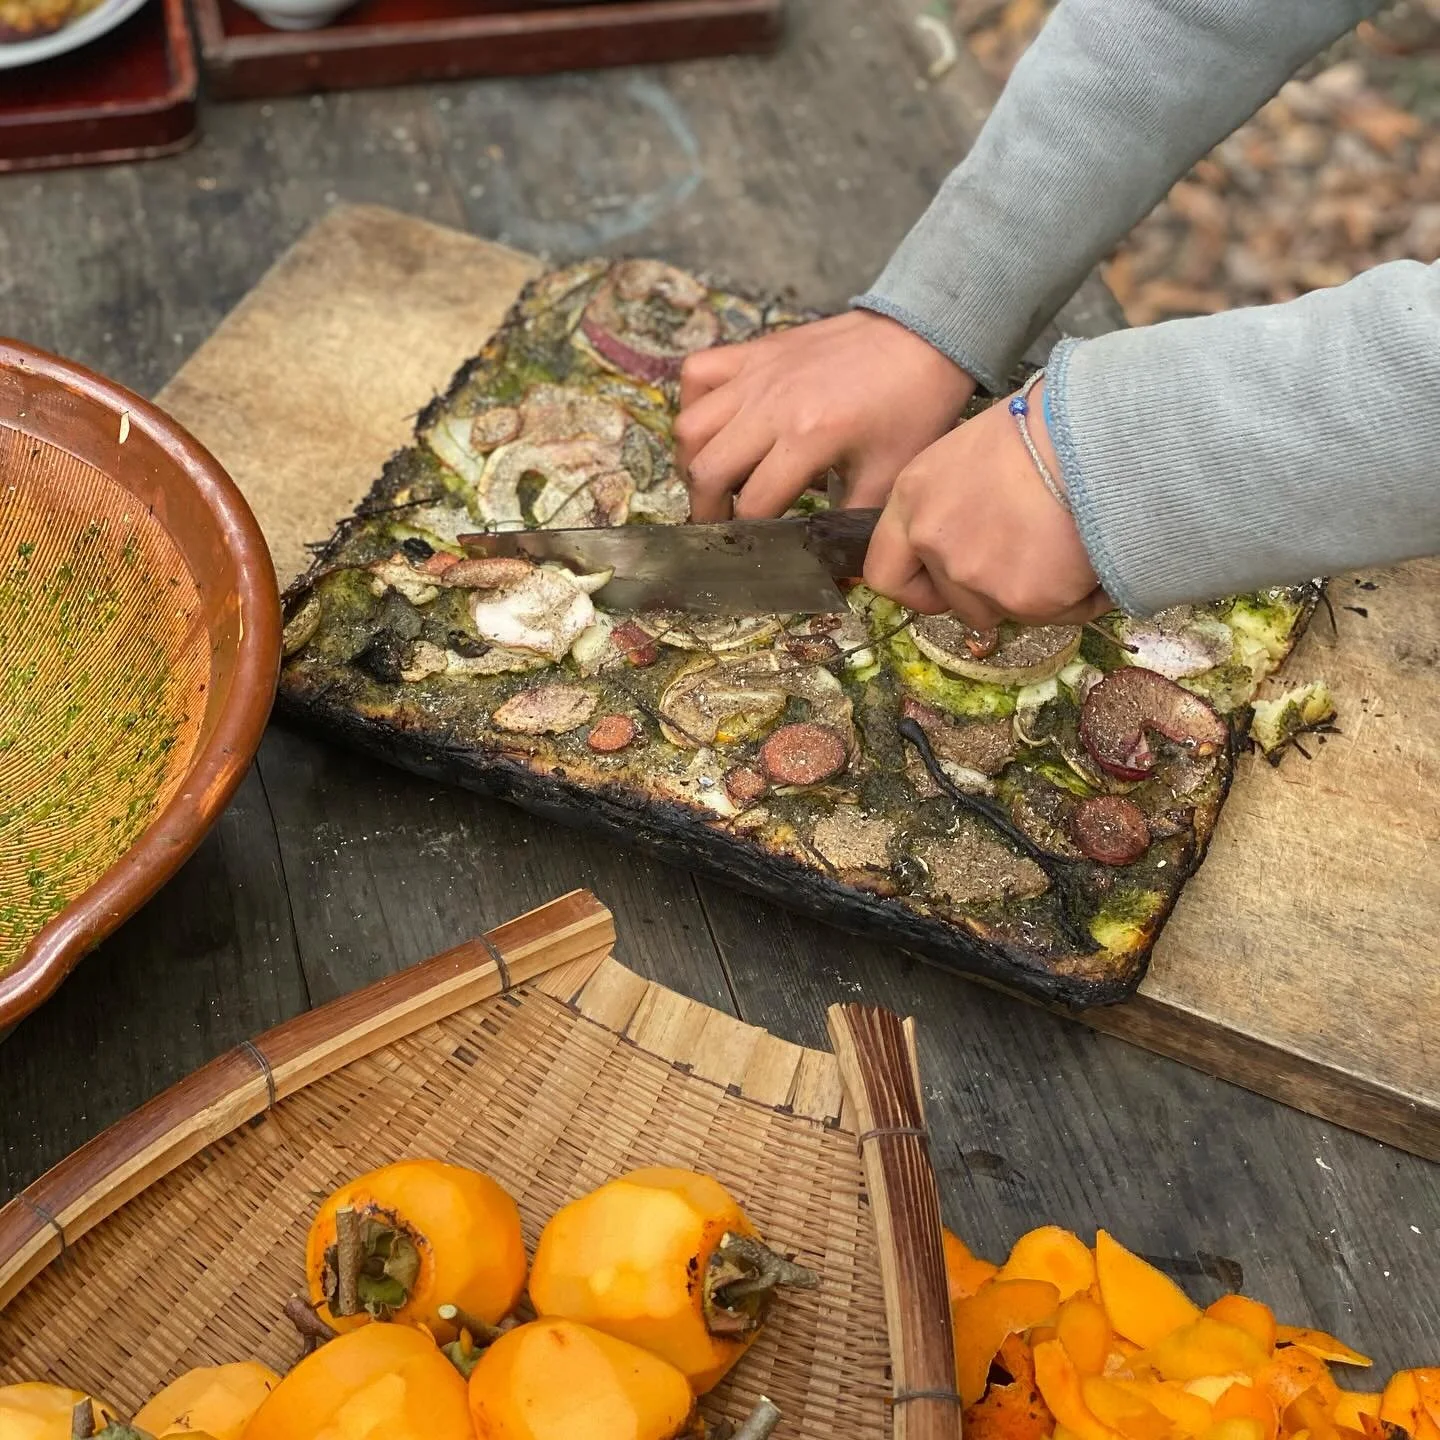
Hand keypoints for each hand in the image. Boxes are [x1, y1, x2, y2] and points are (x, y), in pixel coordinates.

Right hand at [675, 310, 975, 521]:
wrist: (923, 336)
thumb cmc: (911, 408)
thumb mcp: (890, 476)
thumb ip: (853, 524)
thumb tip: (838, 576)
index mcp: (809, 438)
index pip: (752, 503)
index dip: (748, 535)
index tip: (753, 547)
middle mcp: (771, 405)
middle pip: (707, 470)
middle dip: (706, 510)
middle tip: (720, 526)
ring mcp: (757, 375)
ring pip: (690, 426)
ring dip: (693, 462)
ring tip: (713, 481)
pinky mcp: (754, 352)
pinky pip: (698, 374)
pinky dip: (694, 404)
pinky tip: (717, 427)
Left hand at [863, 382, 1112, 628]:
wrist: (1098, 433)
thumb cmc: (1042, 424)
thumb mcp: (970, 452)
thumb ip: (952, 502)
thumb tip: (971, 531)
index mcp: (913, 500)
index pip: (884, 574)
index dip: (918, 588)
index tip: (942, 586)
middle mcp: (935, 543)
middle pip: (953, 601)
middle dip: (988, 591)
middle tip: (1029, 553)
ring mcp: (977, 577)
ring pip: (1003, 611)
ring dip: (1031, 593)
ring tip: (1065, 545)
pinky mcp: (1026, 600)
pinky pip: (1057, 614)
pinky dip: (1079, 595)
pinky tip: (1095, 552)